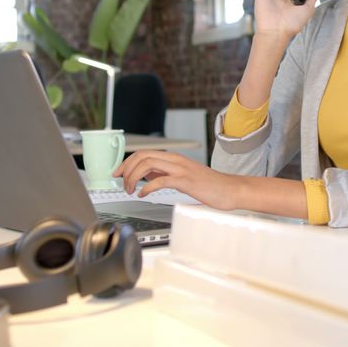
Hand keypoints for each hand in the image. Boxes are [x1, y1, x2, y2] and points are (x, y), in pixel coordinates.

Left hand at [113, 151, 241, 209]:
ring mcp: (180, 169)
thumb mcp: (182, 176)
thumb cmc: (209, 185)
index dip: (127, 162)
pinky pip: (160, 180)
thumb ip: (165, 173)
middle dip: (126, 169)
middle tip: (121, 182)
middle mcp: (175, 160)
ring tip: (130, 189)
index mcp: (173, 158)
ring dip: (133, 177)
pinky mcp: (185, 180)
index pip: (144, 153)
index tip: (118, 173)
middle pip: (142, 156)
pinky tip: (143, 194)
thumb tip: (147, 175)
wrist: (229, 189)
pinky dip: (147, 187)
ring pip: (148, 164)